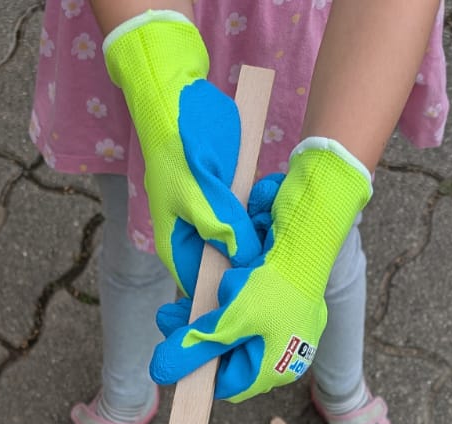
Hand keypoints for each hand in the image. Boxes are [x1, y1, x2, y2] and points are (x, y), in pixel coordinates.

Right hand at [104, 12, 260, 293]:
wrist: (178, 101)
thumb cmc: (179, 150)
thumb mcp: (200, 195)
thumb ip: (223, 230)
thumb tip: (247, 260)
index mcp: (178, 248)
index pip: (204, 290)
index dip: (229, 296)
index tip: (258, 293)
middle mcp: (196, 239)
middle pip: (227, 269)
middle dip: (250, 263)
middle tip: (273, 254)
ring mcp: (213, 220)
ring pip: (243, 244)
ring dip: (259, 235)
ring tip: (270, 219)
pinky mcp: (228, 201)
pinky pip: (249, 218)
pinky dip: (260, 211)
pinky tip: (269, 198)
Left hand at [150, 137, 371, 401]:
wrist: (308, 235)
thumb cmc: (275, 285)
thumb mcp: (231, 319)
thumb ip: (197, 346)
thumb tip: (162, 373)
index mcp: (275, 369)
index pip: (228, 384)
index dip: (200, 369)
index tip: (176, 348)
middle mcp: (282, 353)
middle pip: (228, 355)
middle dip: (199, 334)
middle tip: (170, 315)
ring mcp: (284, 326)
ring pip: (234, 329)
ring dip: (212, 312)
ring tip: (200, 293)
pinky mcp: (283, 301)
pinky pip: (248, 306)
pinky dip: (230, 296)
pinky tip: (226, 279)